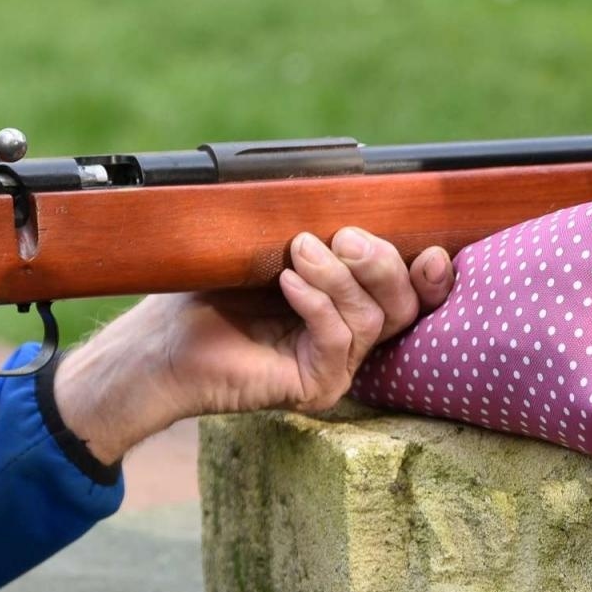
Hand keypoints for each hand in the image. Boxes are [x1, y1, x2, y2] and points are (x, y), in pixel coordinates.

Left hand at [53, 228, 453, 461]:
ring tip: (298, 250)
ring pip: (372, 319)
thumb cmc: (207, 295)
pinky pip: (337, 340)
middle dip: (380, 263)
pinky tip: (288, 282)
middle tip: (343, 236)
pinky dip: (317, 304)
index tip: (426, 246)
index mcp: (347, 305)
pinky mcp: (316, 387)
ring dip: (338, 276)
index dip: (429, 273)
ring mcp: (335, 367)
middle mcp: (349, 339)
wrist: (162, 341)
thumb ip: (314, 235)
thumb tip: (349, 203)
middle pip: (403, 305)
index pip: (409, 292)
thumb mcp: (268, 253)